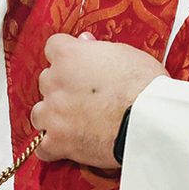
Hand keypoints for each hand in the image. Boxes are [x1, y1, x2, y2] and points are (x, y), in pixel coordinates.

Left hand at [32, 33, 164, 169]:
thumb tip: (84, 42)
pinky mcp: (58, 142)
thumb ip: (98, 49)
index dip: (67, 57)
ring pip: (39, 113)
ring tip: (74, 122)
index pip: (53, 47)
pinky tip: (66, 145)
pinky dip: (53, 147)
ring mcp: (53, 114)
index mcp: (69, 56)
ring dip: (53, 116)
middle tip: (84, 96)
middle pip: (46, 81)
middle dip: (62, 87)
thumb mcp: (126, 55)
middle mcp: (55, 82)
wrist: (149, 122)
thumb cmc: (144, 86)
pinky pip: (43, 147)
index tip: (77, 65)